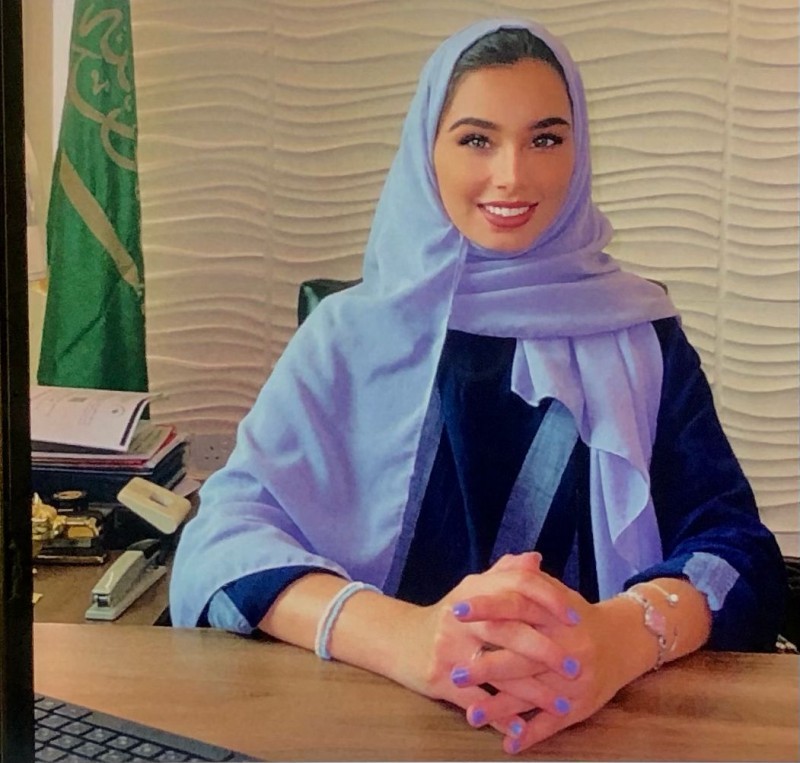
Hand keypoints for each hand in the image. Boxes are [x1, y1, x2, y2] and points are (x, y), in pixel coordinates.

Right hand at [388, 553, 581, 732]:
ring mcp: (449, 647)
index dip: (548, 600)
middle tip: (574, 667)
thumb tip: (535, 559)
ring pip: (498, 670)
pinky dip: (500, 715)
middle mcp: (460, 616)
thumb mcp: (473, 590)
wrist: (400, 641)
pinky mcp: (440, 678)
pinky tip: (522, 729)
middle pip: (509, 630)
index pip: (517, 587)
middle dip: (545, 651)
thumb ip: (504, 574)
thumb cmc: (448, 616)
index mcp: (473, 590)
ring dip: (532, 691)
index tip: (576, 617)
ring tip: (561, 703)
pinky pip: (476, 699)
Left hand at [450, 571, 645, 753]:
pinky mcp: (580, 707)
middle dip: (487, 667)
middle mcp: (565, 647)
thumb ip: (528, 579)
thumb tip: (502, 565)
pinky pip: (553, 724)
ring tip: (471, 714)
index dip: (486, 608)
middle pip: (521, 657)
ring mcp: (573, 681)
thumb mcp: (556, 593)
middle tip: (455, 672)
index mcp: (554, 616)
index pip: (516, 607)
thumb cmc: (577, 616)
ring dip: (501, 708)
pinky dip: (531, 735)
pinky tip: (509, 743)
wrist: (624, 641)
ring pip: (533, 695)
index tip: (455, 610)